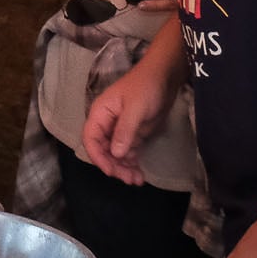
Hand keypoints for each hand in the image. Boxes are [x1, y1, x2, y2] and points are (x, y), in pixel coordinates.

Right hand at [81, 57, 176, 183]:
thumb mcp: (136, 108)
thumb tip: (115, 154)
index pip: (90, 138)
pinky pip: (128, 152)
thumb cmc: (146, 87)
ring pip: (115, 154)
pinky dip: (132, 163)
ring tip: (137, 181)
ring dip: (123, 168)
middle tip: (129, 179)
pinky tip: (140, 174)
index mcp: (100, 114)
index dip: (97, 156)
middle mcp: (107, 123)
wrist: (165, 76)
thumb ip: (125, 130)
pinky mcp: (133, 133)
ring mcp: (120, 129)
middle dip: (113, 166)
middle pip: (103, 150)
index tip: (110, 171)